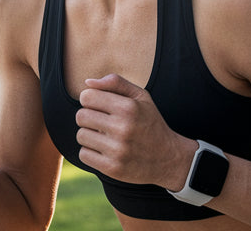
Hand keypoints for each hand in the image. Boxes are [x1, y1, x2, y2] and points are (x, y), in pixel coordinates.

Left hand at [75, 74, 197, 188]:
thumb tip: (87, 82)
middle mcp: (123, 128)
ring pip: (81, 136)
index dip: (90, 100)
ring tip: (105, 137)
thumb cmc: (150, 123)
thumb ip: (115, 83)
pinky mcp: (112, 168)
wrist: (169, 159)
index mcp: (129, 108)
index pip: (87, 96)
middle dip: (88, 117)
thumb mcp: (141, 97)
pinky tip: (105, 151)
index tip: (100, 106)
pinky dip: (91, 152)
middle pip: (80, 116)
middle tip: (102, 122)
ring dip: (89, 135)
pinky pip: (83, 155)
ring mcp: (118, 150)